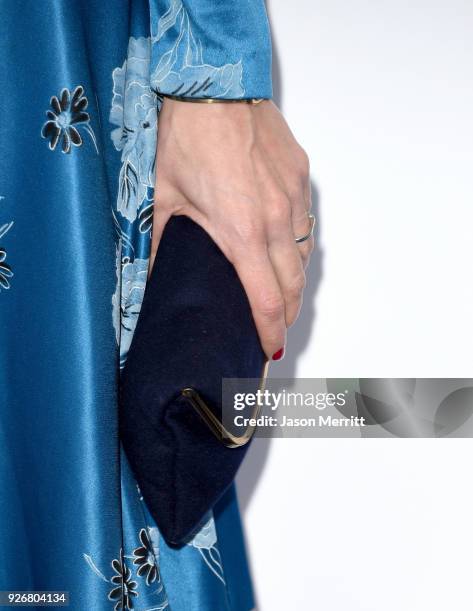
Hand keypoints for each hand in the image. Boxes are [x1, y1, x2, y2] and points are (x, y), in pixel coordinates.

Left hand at [150, 98, 312, 359]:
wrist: (214, 87)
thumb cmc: (186, 139)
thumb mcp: (164, 197)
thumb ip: (164, 244)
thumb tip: (159, 275)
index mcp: (240, 231)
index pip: (267, 299)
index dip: (270, 332)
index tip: (268, 350)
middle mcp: (274, 219)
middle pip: (293, 286)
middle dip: (286, 314)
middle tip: (274, 328)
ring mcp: (292, 197)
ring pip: (305, 257)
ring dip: (294, 282)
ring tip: (280, 295)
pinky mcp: (300, 178)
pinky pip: (306, 224)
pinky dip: (298, 246)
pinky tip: (283, 249)